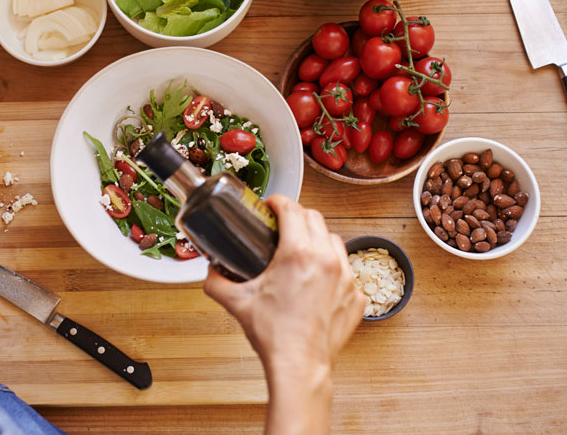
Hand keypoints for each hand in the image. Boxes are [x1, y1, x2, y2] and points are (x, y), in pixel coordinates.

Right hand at [203, 195, 363, 434]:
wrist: (299, 364)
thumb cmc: (273, 335)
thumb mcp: (235, 301)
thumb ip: (215, 280)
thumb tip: (210, 270)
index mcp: (297, 254)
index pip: (292, 209)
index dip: (278, 201)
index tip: (271, 205)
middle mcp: (326, 260)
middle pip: (315, 218)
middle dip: (297, 217)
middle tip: (282, 227)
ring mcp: (346, 277)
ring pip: (333, 240)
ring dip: (317, 238)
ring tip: (301, 250)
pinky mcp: (356, 295)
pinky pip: (346, 269)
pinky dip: (331, 267)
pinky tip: (315, 280)